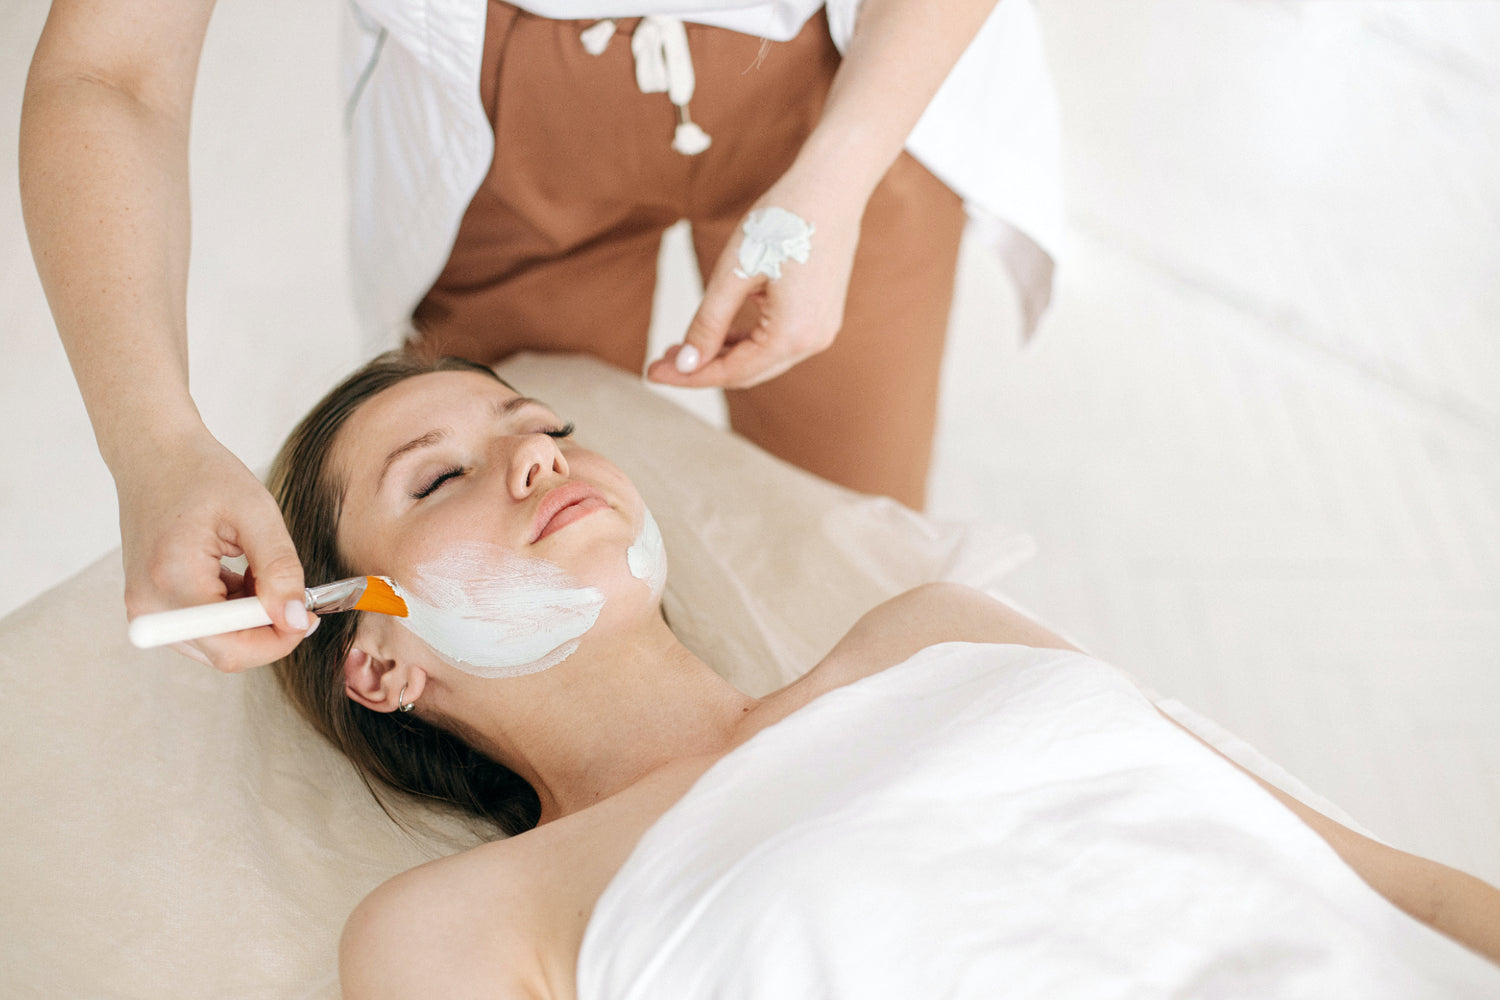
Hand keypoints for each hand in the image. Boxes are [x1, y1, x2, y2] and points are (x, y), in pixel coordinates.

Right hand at [117, 427, 311, 670]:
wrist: (154, 455)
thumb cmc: (202, 474)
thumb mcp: (256, 512)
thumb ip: (281, 569)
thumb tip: (295, 620)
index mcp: (173, 580)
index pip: (231, 649)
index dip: (278, 641)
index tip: (308, 615)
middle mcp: (150, 606)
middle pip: (225, 653)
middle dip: (267, 629)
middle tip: (292, 591)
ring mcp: (145, 609)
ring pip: (217, 644)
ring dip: (250, 619)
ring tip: (258, 570)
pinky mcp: (151, 605)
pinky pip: (203, 630)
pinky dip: (232, 612)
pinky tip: (240, 574)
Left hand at [647, 178, 862, 389]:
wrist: (832, 186)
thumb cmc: (784, 220)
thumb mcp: (734, 272)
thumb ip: (708, 323)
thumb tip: (686, 364)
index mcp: (793, 335)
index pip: (731, 372)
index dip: (688, 375)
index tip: (653, 372)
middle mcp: (813, 341)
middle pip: (747, 372)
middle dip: (702, 369)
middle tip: (659, 362)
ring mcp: (821, 329)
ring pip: (762, 360)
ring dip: (723, 355)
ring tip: (683, 347)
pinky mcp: (821, 315)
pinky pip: (777, 341)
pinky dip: (746, 341)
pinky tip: (720, 332)